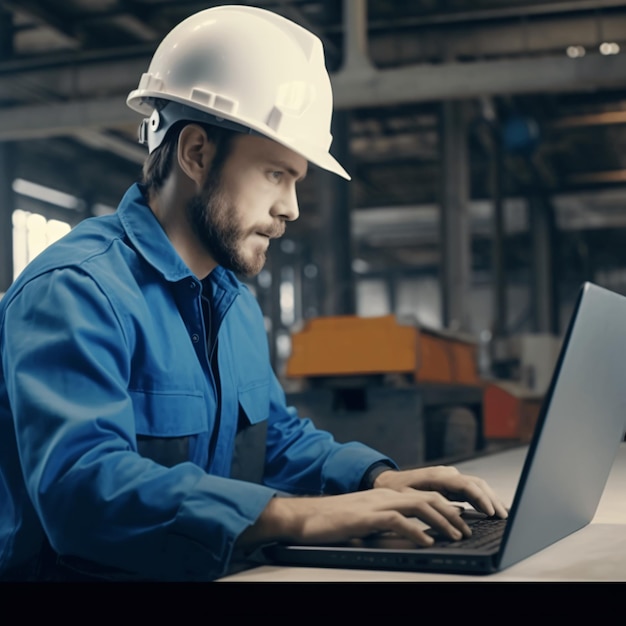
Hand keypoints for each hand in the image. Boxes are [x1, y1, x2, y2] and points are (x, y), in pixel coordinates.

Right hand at [236, 487, 472, 551]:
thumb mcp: (368, 521)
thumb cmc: (335, 520)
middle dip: (451, 512)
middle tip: (466, 529)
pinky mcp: (367, 516)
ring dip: (441, 521)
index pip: (424, 495)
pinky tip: (427, 542)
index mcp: (386, 495)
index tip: (461, 520)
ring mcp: (376, 503)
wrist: (307, 516)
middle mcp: (385, 495)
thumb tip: (415, 537)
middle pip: (428, 497)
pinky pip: (398, 521)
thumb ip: (390, 524)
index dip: (446, 507)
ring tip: (455, 535)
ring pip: (419, 506)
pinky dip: (417, 531)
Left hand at [373, 465, 508, 519]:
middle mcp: (446, 473)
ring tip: (501, 514)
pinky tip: (490, 510)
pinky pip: (470, 489)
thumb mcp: (410, 498)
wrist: (388, 482)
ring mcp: (449, 477)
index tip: (491, 511)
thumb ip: (432, 502)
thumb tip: (455, 512)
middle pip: (476, 483)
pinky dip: (482, 498)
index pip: (465, 485)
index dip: (480, 498)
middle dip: (491, 499)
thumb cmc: (397, 490)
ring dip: (489, 498)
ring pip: (476, 485)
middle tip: (503, 516)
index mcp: (437, 476)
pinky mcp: (450, 483)